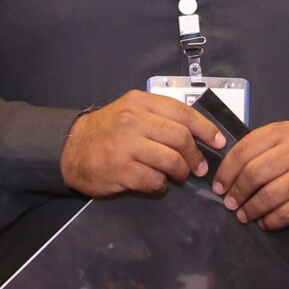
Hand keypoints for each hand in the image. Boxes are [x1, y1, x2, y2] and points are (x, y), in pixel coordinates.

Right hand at [62, 91, 225, 197]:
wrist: (71, 149)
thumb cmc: (107, 131)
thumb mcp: (131, 111)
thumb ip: (159, 116)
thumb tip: (197, 132)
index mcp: (140, 102)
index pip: (183, 112)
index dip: (206, 129)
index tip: (218, 142)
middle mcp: (134, 120)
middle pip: (181, 138)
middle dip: (196, 156)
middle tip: (199, 167)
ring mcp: (127, 146)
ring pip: (171, 161)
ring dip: (181, 172)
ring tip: (179, 176)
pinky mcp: (121, 170)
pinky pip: (154, 181)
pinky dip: (161, 185)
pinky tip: (156, 183)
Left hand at [213, 122, 288, 229]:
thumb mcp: (284, 135)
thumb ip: (259, 147)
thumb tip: (227, 172)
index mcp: (282, 132)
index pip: (244, 151)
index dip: (226, 172)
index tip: (218, 186)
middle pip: (255, 174)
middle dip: (237, 192)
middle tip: (230, 204)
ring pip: (270, 196)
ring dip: (251, 209)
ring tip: (243, 216)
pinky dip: (272, 221)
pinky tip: (265, 222)